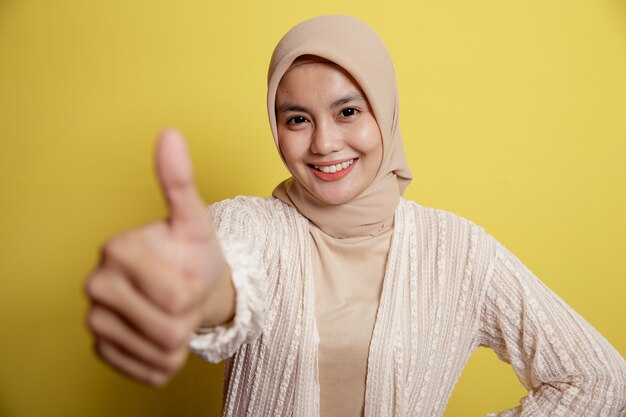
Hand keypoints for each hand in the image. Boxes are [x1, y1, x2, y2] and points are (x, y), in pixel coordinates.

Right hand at [85, 129, 233, 385]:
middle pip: (169, 329)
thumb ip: (180, 181)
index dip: (195, 289)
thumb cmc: (192, 253)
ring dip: (181, 339)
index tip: (186, 270)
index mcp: (116, 250)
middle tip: (183, 295)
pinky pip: (150, 372)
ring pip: (161, 354)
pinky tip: (162, 334)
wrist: (187, 286)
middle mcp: (96, 285)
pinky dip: (168, 360)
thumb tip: (170, 134)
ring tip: (174, 312)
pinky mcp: (103, 350)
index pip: (177, 295)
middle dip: (189, 316)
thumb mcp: (194, 220)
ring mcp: (96, 321)